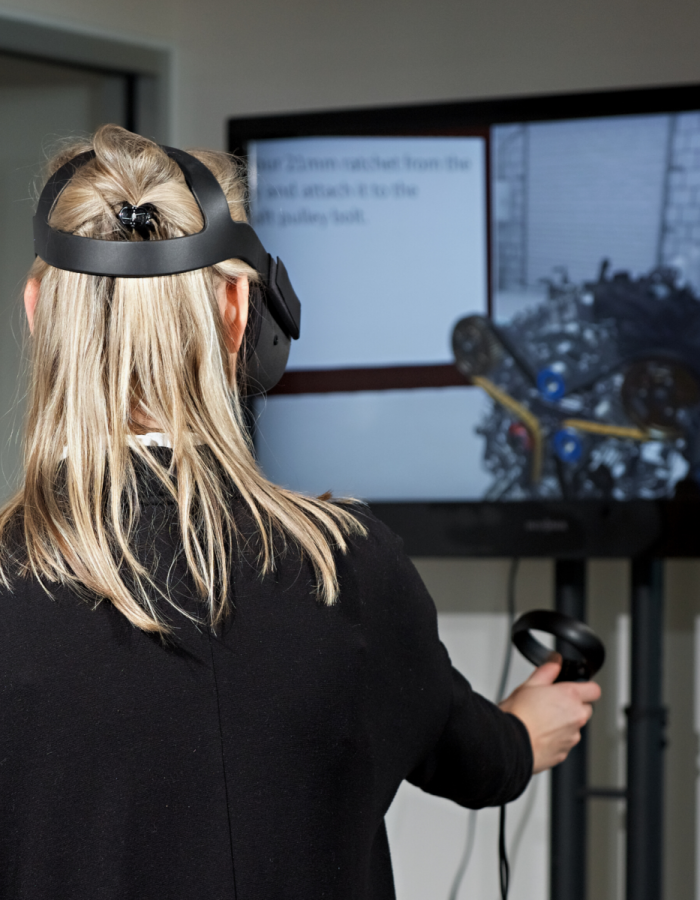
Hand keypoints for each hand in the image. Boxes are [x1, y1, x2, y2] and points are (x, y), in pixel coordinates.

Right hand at [498, 657, 600, 773]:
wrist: (510, 743)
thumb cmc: (518, 714)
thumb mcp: (529, 684)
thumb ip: (547, 671)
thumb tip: (555, 661)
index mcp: (570, 696)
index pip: (594, 690)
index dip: (585, 688)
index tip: (575, 689)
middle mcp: (576, 717)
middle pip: (586, 709)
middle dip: (574, 706)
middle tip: (553, 704)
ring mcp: (572, 736)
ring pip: (575, 727)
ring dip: (564, 723)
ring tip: (542, 721)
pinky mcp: (564, 753)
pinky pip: (565, 743)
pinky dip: (556, 739)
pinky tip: (540, 734)